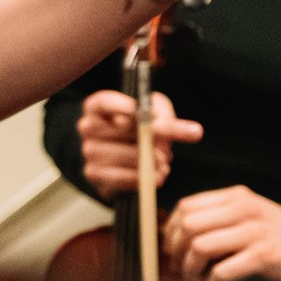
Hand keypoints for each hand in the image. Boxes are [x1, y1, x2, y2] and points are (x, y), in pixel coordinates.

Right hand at [76, 88, 201, 197]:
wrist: (121, 161)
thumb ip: (168, 117)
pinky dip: (143, 178)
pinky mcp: (93, 174)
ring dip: (150, 162)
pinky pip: (121, 177)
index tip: (153, 115)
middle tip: (167, 151)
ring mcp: (88, 151)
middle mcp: (87, 126)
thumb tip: (194, 131)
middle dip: (151, 139)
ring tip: (164, 165)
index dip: (128, 107)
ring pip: (125, 155)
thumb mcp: (154, 113)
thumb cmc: (138, 130)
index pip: (107, 102)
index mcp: (97, 106)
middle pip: (122, 130)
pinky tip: (155, 177)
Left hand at [162, 184, 280, 280]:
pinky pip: (222, 271)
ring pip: (200, 247)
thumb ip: (222, 218)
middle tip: (181, 270)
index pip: (186, 206)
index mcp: (236, 197)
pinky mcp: (266, 256)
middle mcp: (243, 209)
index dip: (172, 230)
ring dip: (191, 271)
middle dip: (176, 252)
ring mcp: (255, 232)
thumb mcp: (253, 214)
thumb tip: (181, 236)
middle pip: (188, 226)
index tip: (172, 249)